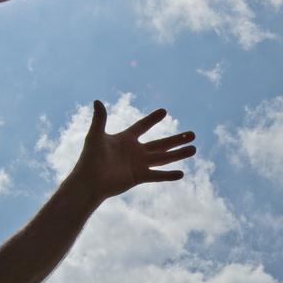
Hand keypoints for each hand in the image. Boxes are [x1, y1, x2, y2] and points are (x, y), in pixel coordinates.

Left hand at [70, 101, 196, 202]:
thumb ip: (99, 119)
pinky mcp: (139, 177)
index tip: (164, 111)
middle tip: (193, 134)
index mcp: (125, 139)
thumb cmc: (89, 158)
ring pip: (163, 158)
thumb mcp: (95, 136)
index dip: (152, 119)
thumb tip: (97, 100)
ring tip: (194, 149)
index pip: (142, 126)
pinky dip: (168, 175)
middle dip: (177, 139)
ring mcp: (139, 164)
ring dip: (179, 154)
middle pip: (160, 143)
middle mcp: (135, 151)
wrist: (88, 182)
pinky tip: (181, 173)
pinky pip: (157, 175)